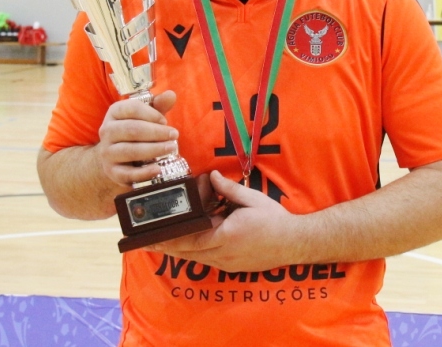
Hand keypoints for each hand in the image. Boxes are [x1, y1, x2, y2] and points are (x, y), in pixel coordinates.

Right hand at [97, 90, 178, 189]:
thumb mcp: (146, 116)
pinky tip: (158, 169)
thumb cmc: (135, 130)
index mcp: (115, 112)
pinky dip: (144, 172)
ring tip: (171, 148)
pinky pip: (127, 173)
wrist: (115, 156)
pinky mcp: (112, 171)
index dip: (151, 114)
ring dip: (154, 149)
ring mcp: (107, 152)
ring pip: (130, 150)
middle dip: (157, 132)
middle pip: (132, 129)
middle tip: (174, 135)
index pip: (131, 108)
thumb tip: (171, 95)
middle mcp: (107, 131)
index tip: (165, 121)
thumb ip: (158, 106)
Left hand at [147, 170, 305, 271]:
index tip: (152, 236)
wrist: (294, 243)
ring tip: (160, 244)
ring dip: (178, 251)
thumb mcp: (252, 199)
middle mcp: (223, 253)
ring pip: (195, 259)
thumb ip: (228, 189)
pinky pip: (206, 260)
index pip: (190, 239)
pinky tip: (186, 247)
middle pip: (187, 253)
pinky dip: (193, 253)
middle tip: (147, 242)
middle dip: (167, 247)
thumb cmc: (274, 220)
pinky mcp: (231, 266)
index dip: (169, 238)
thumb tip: (210, 176)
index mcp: (226, 236)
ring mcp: (227, 263)